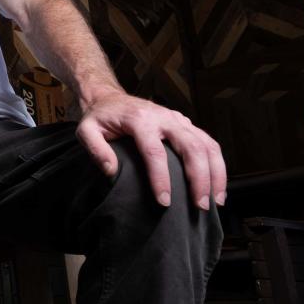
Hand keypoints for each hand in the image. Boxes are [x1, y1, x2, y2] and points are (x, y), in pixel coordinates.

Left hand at [75, 90, 226, 209]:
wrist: (110, 98)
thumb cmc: (99, 118)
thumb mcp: (86, 130)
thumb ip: (95, 149)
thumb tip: (111, 171)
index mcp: (140, 119)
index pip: (155, 152)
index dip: (161, 179)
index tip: (164, 202)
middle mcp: (164, 117)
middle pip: (191, 147)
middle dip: (199, 178)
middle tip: (200, 206)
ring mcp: (178, 119)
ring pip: (207, 144)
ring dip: (215, 173)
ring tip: (216, 201)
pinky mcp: (186, 124)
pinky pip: (209, 143)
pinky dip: (217, 164)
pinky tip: (217, 186)